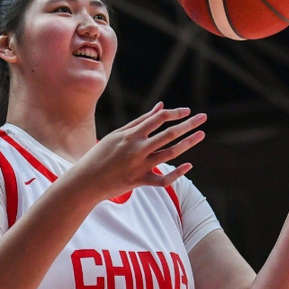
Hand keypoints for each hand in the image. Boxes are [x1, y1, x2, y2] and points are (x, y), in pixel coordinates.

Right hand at [73, 102, 206, 201]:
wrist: (86, 180)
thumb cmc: (101, 154)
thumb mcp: (118, 134)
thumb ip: (141, 121)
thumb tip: (161, 106)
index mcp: (131, 135)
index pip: (158, 119)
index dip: (174, 113)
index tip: (187, 111)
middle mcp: (137, 149)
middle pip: (169, 134)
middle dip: (188, 124)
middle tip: (203, 117)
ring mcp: (140, 166)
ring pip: (170, 154)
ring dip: (188, 143)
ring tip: (201, 135)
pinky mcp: (140, 181)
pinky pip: (163, 179)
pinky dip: (177, 173)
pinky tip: (188, 165)